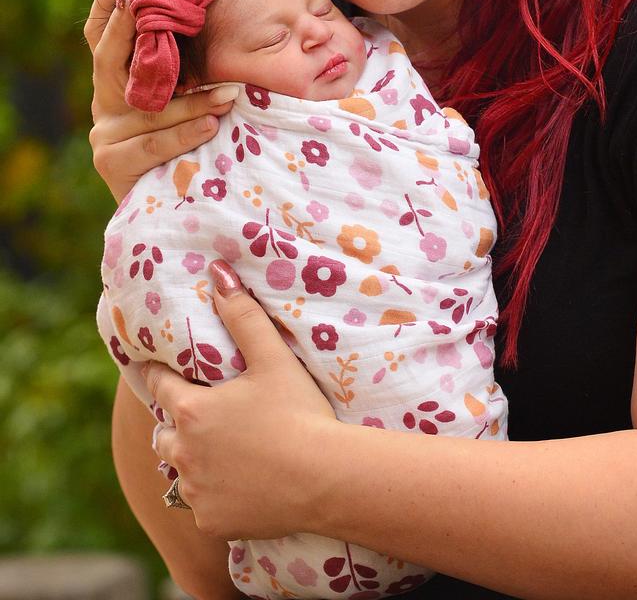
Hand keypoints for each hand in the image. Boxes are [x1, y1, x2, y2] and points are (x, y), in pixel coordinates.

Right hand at [84, 0, 236, 201]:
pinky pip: (152, 142)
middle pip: (110, 54)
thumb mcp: (193, 99)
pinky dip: (183, 134)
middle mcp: (106, 99)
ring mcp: (106, 129)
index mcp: (119, 78)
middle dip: (130, 23)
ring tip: (230, 94)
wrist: (176, 210)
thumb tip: (225, 17)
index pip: (103, 32)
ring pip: (146, 105)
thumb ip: (194, 68)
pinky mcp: (112, 160)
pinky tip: (210, 125)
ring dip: (191, 98)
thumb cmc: (197, 145)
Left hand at [147, 261, 337, 539]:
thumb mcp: (272, 358)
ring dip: (192, 460)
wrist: (325, 477)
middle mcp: (183, 451)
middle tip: (198, 415)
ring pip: (180, 472)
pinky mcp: (213, 521)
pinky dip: (214, 495)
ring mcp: (196, 491)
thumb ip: (243, 315)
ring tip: (217, 452)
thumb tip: (218, 271)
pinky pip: (203, 505)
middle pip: (164, 433)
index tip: (155, 368)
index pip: (159, 384)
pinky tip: (238, 486)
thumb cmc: (298, 412)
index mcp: (191, 408)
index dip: (158, 374)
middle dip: (175, 422)